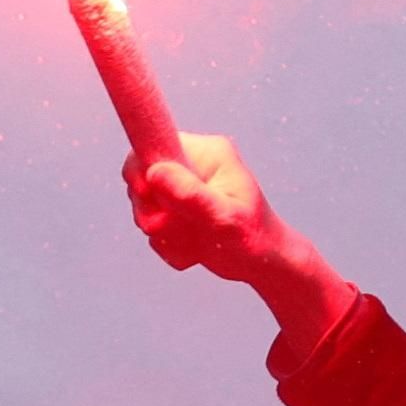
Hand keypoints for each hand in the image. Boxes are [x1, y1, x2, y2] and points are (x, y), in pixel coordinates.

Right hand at [125, 134, 354, 350]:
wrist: (265, 263)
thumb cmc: (255, 239)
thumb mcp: (225, 219)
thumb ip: (192, 195)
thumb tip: (155, 172)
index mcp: (209, 153)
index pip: (154, 142)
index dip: (139, 170)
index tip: (146, 195)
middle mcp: (194, 164)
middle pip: (142, 177)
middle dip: (152, 211)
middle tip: (174, 229)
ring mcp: (184, 185)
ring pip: (145, 204)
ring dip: (162, 231)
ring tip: (192, 242)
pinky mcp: (178, 205)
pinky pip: (153, 222)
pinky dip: (166, 241)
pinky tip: (192, 249)